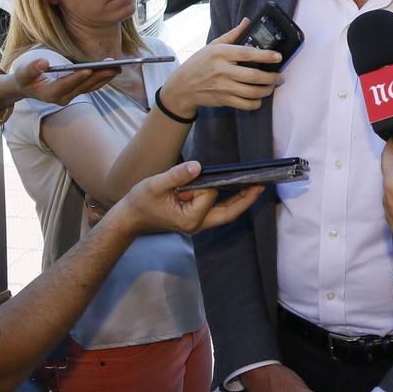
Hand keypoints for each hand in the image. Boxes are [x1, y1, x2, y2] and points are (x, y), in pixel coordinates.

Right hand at [11, 56, 120, 106]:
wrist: (27, 87)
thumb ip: (32, 68)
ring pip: (90, 87)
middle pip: (83, 86)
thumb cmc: (25, 78)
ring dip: (105, 77)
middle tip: (113, 66)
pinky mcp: (76, 92)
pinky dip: (103, 78)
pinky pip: (92, 86)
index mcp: (49, 94)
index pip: (65, 85)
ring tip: (118, 66)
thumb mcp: (23, 73)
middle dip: (98, 76)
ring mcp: (71, 96)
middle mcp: (62, 98)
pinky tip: (112, 69)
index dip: (76, 78)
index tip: (88, 69)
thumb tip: (43, 62)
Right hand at [107, 160, 262, 234]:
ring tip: (255, 185)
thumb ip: (177, 175)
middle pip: (229, 213)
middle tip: (261, 185)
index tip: (201, 172)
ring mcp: (198, 224)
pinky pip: (218, 211)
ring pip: (226, 213)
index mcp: (189, 219)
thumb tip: (198, 166)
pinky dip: (229, 201)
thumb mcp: (155, 185)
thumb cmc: (141, 202)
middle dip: (246, 199)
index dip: (207, 183)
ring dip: (240, 200)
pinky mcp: (196, 220)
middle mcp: (197, 225)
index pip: (209, 197)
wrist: (130, 218)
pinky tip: (236, 189)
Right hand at [157, 19, 282, 115]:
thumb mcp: (212, 46)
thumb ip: (232, 35)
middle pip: (253, 76)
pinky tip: (259, 98)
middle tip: (280, 76)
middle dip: (271, 77)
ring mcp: (222, 87)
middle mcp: (222, 71)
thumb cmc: (199, 63)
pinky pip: (244, 104)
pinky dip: (256, 103)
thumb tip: (247, 21)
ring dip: (266, 90)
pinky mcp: (223, 100)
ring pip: (251, 92)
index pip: (247, 54)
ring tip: (272, 86)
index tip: (278, 56)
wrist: (182, 87)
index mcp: (220, 54)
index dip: (265, 55)